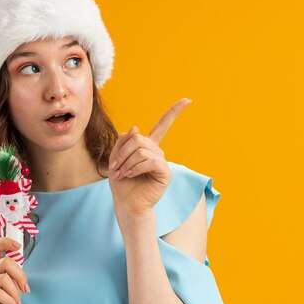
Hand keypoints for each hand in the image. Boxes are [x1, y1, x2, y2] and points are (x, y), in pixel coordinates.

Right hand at [0, 237, 29, 303]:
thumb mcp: (14, 289)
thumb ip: (15, 276)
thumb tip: (19, 265)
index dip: (5, 241)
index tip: (18, 245)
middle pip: (5, 262)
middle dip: (20, 276)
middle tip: (25, 290)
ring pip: (4, 279)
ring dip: (15, 293)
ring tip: (17, 303)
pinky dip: (10, 300)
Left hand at [108, 98, 191, 215]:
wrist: (126, 204)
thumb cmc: (121, 183)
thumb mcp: (115, 158)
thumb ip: (123, 142)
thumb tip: (136, 128)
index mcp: (148, 147)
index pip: (163, 126)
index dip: (174, 112)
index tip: (188, 100)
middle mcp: (158, 152)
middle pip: (138, 138)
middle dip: (122, 152)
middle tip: (115, 166)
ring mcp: (163, 162)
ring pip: (142, 150)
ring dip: (127, 162)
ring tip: (121, 174)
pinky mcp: (165, 173)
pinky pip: (150, 161)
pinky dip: (136, 168)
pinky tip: (130, 175)